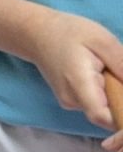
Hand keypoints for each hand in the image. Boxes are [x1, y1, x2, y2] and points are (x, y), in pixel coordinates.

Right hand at [22, 10, 122, 126]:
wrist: (37, 35)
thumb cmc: (69, 33)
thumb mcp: (102, 40)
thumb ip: (122, 63)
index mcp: (78, 84)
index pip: (102, 117)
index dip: (122, 118)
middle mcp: (72, 101)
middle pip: (108, 114)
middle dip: (122, 101)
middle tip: (118, 74)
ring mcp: (70, 103)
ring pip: (103, 109)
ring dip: (115, 96)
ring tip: (109, 71)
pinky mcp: (72, 101)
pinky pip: (96, 104)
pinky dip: (106, 94)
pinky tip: (102, 75)